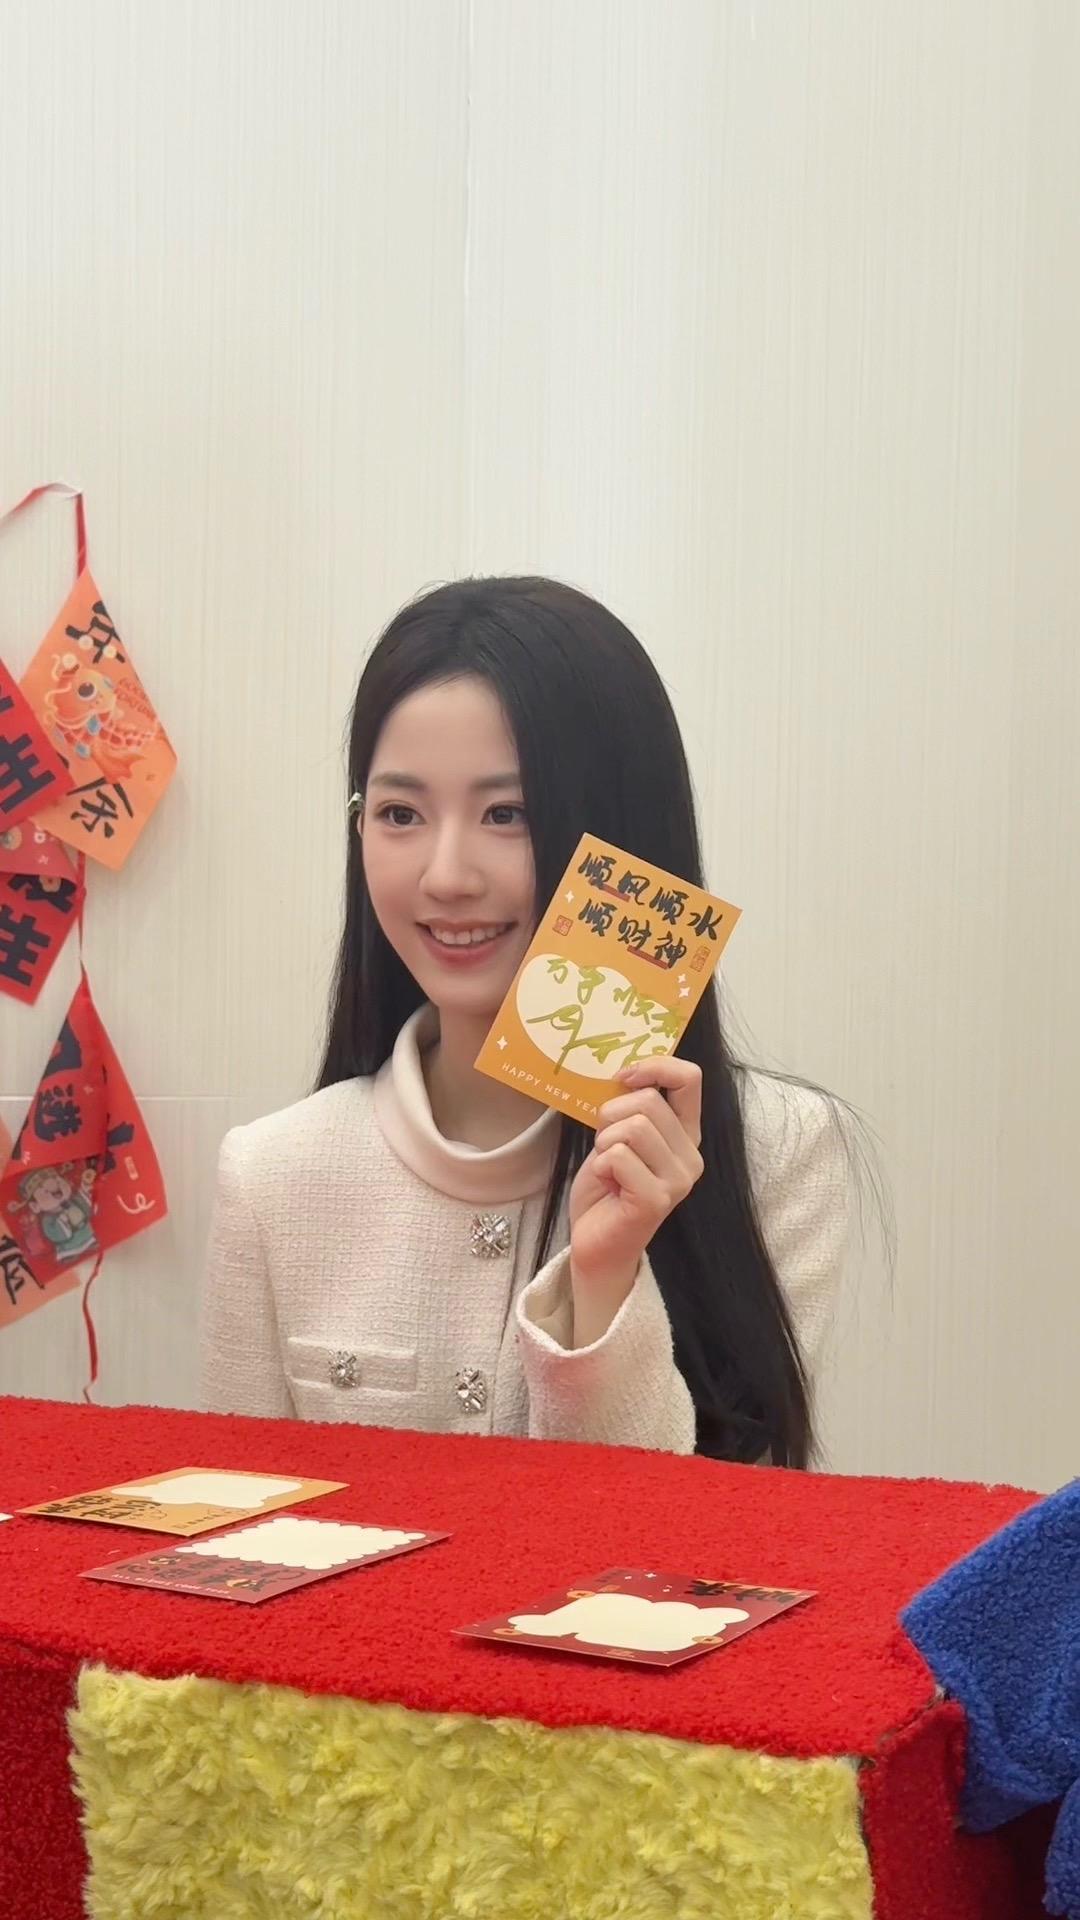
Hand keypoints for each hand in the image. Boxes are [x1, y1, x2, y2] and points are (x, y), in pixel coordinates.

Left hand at [568, 1057, 703, 1342]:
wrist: (595, 1243)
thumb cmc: (606, 1188)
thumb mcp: (619, 1136)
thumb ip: (630, 1108)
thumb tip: (623, 1069)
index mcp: (686, 1135)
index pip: (690, 1079)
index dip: (655, 1066)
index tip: (623, 1076)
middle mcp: (691, 1157)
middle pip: (647, 1102)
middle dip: (610, 1116)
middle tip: (604, 1145)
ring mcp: (679, 1180)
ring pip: (632, 1127)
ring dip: (604, 1143)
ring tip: (607, 1167)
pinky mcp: (658, 1199)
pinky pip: (619, 1156)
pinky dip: (601, 1165)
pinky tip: (606, 1184)